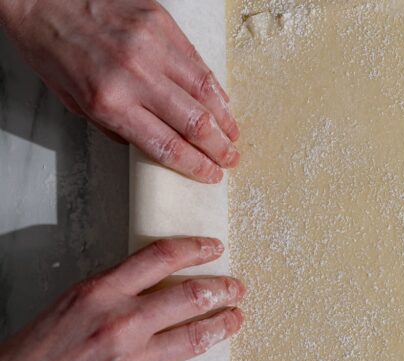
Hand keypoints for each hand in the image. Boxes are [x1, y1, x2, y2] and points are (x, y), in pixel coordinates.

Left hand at [0, 0, 239, 182]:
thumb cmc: (51, 48)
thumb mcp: (73, 101)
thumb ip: (115, 125)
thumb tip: (154, 140)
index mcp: (109, 102)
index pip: (168, 145)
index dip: (196, 165)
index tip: (210, 174)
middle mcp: (135, 75)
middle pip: (195, 123)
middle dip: (218, 148)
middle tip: (230, 158)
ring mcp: (152, 46)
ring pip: (205, 92)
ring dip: (224, 119)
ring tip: (232, 134)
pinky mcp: (161, 23)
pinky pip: (197, 61)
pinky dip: (214, 86)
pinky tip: (221, 101)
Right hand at [0, 238, 244, 360]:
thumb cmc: (34, 357)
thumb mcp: (71, 305)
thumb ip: (114, 291)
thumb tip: (159, 281)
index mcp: (100, 294)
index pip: (161, 257)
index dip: (196, 248)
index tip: (214, 248)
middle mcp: (119, 325)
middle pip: (190, 296)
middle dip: (223, 289)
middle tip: (236, 288)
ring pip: (197, 338)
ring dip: (224, 326)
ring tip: (236, 319)